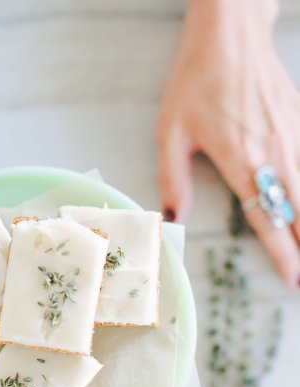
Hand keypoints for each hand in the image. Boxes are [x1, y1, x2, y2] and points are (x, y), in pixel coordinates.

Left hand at [156, 0, 299, 287]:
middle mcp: (276, 154)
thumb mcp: (171, 133)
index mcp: (242, 162)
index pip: (268, 219)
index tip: (294, 279)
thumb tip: (173, 217)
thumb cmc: (196, 82)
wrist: (229, 34)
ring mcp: (294, 136)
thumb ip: (174, 179)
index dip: (283, 254)